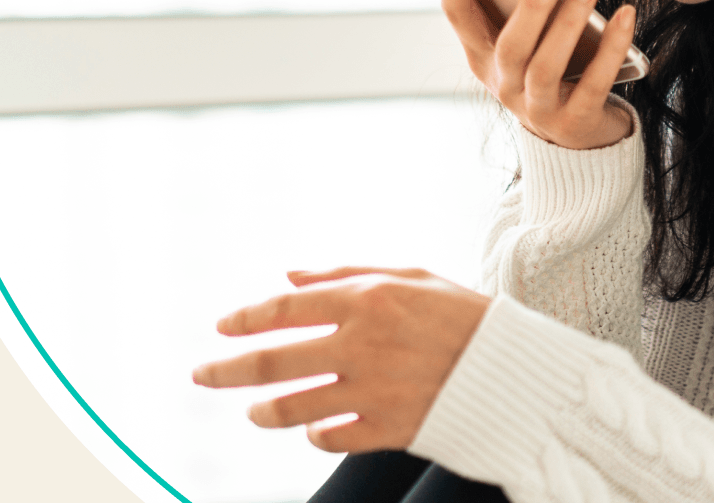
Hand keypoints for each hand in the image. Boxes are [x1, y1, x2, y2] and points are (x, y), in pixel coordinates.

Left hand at [191, 266, 490, 452]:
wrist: (513, 368)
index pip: (283, 310)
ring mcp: (371, 392)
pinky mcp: (387, 430)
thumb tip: (287, 277)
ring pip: (292, 407)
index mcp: (365, 301)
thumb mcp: (407, 276)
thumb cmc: (460, 314)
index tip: (221, 327)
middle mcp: (360, 346)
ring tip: (253, 410)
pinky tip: (312, 429)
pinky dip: (314, 435)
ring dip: (263, 409)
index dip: (244, 320)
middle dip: (225, 369)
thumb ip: (343, 275)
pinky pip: (330, 439)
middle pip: (272, 363)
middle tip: (200, 374)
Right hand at [435, 0, 637, 149]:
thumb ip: (518, 7)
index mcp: (483, 59)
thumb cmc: (547, 71)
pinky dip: (612, 47)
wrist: (577, 139)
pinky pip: (595, 83)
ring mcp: (538, 109)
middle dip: (532, 4)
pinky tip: (625, 14)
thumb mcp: (524, 43)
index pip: (458, 16)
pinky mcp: (575, 122)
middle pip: (511, 45)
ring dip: (568, 24)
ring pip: (547, 67)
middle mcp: (504, 86)